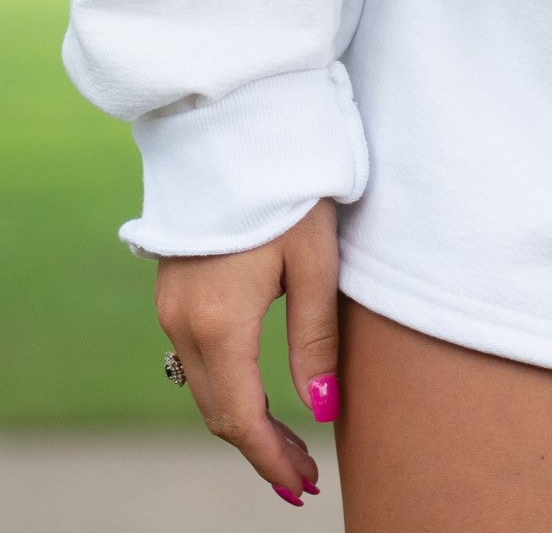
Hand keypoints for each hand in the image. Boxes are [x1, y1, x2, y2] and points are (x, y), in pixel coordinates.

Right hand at [154, 197, 339, 504]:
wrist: (235, 123)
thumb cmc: (288, 186)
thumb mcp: (314, 262)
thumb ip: (316, 341)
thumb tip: (324, 412)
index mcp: (218, 323)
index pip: (241, 418)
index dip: (272, 458)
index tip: (304, 485)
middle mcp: (181, 321)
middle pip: (217, 409)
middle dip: (259, 448)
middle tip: (303, 476)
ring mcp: (170, 303)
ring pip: (202, 385)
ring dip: (240, 419)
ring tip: (286, 444)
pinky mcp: (172, 285)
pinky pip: (194, 355)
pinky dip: (224, 385)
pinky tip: (255, 392)